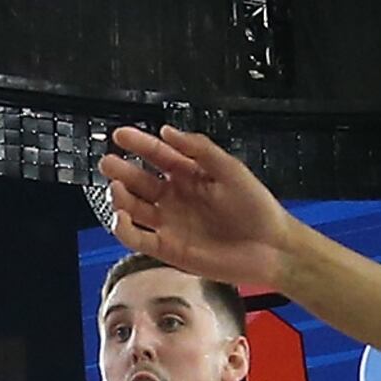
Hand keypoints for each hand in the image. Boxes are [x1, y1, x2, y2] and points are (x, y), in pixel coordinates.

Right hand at [100, 125, 295, 294]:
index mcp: (189, 175)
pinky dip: (124, 229)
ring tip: (117, 189)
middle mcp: (175, 198)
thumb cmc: (256, 207)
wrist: (271, 248)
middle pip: (139, 180)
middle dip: (122, 170)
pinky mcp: (168, 249)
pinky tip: (121, 217)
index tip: (120, 135)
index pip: (157, 155)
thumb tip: (167, 131)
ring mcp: (170, 223)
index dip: (138, 144)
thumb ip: (200, 149)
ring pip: (133, 208)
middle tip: (109, 163)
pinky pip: (138, 239)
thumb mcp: (230, 169)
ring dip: (120, 198)